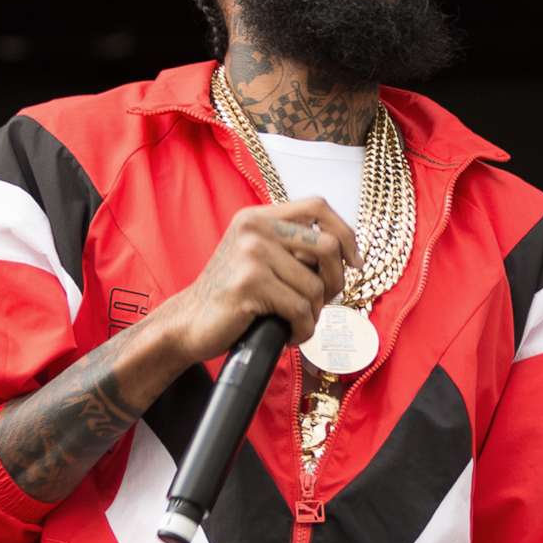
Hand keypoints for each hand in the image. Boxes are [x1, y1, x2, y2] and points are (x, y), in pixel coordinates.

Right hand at [150, 197, 361, 364]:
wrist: (188, 323)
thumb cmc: (231, 296)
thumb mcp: (258, 257)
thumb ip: (291, 246)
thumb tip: (345, 253)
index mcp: (259, 217)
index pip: (318, 206)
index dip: (345, 234)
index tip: (353, 263)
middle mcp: (254, 228)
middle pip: (327, 248)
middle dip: (334, 283)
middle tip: (321, 304)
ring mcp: (251, 254)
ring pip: (315, 287)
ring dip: (313, 315)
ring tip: (296, 324)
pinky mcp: (249, 284)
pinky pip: (299, 310)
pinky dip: (302, 330)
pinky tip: (290, 336)